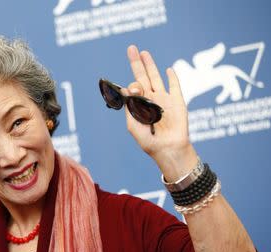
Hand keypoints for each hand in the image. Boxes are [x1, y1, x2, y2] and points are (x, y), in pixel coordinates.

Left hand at [123, 45, 197, 180]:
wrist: (168, 149)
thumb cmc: (149, 141)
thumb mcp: (134, 125)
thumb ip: (130, 107)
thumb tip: (127, 88)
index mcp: (138, 106)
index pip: (132, 89)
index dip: (131, 87)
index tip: (132, 89)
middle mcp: (150, 100)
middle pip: (142, 77)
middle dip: (136, 63)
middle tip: (131, 48)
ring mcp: (164, 99)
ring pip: (156, 77)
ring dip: (150, 65)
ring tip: (143, 52)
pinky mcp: (177, 102)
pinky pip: (175, 87)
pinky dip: (172, 78)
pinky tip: (169, 70)